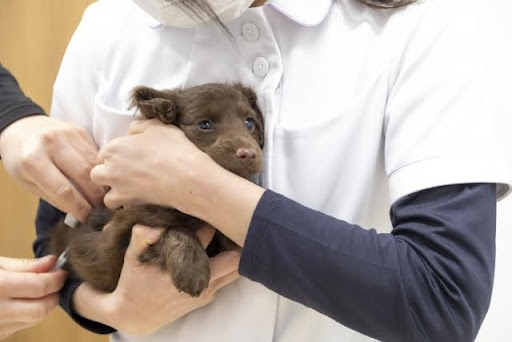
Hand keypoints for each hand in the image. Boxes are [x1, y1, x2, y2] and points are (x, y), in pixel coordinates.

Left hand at [0, 116, 105, 221]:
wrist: (21, 128)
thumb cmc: (21, 160)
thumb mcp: (28, 182)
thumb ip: (54, 197)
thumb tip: (80, 214)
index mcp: (32, 160)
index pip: (63, 190)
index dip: (79, 207)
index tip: (88, 219)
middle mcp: (51, 143)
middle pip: (83, 175)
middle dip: (95, 196)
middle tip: (100, 209)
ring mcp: (67, 134)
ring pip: (94, 164)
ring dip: (102, 183)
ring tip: (103, 196)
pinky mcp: (79, 130)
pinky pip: (96, 153)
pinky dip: (100, 168)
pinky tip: (99, 178)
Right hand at [0, 255, 67, 339]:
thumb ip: (23, 266)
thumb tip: (51, 263)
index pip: (40, 288)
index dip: (56, 279)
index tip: (61, 271)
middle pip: (41, 309)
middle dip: (54, 295)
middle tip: (56, 281)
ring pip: (33, 320)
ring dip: (43, 305)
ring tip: (39, 290)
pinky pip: (19, 326)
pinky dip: (27, 315)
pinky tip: (21, 302)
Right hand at [73, 225, 240, 335]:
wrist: (135, 315)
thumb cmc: (133, 281)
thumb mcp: (132, 257)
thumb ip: (142, 237)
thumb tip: (150, 224)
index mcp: (182, 269)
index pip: (207, 237)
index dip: (209, 221)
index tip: (209, 209)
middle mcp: (199, 283)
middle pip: (234, 259)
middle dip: (234, 240)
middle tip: (229, 221)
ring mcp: (206, 291)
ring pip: (235, 270)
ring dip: (234, 252)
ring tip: (228, 234)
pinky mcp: (207, 297)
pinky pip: (227, 278)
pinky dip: (228, 263)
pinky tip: (220, 250)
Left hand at [91, 119, 211, 211]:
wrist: (187, 177)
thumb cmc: (174, 149)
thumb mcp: (158, 127)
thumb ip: (139, 127)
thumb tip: (131, 132)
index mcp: (114, 147)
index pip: (104, 153)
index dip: (115, 156)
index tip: (128, 159)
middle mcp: (110, 167)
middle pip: (97, 172)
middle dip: (108, 173)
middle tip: (125, 174)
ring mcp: (117, 187)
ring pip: (103, 191)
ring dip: (112, 190)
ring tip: (128, 189)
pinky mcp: (126, 202)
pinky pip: (114, 205)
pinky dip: (121, 204)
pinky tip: (133, 199)